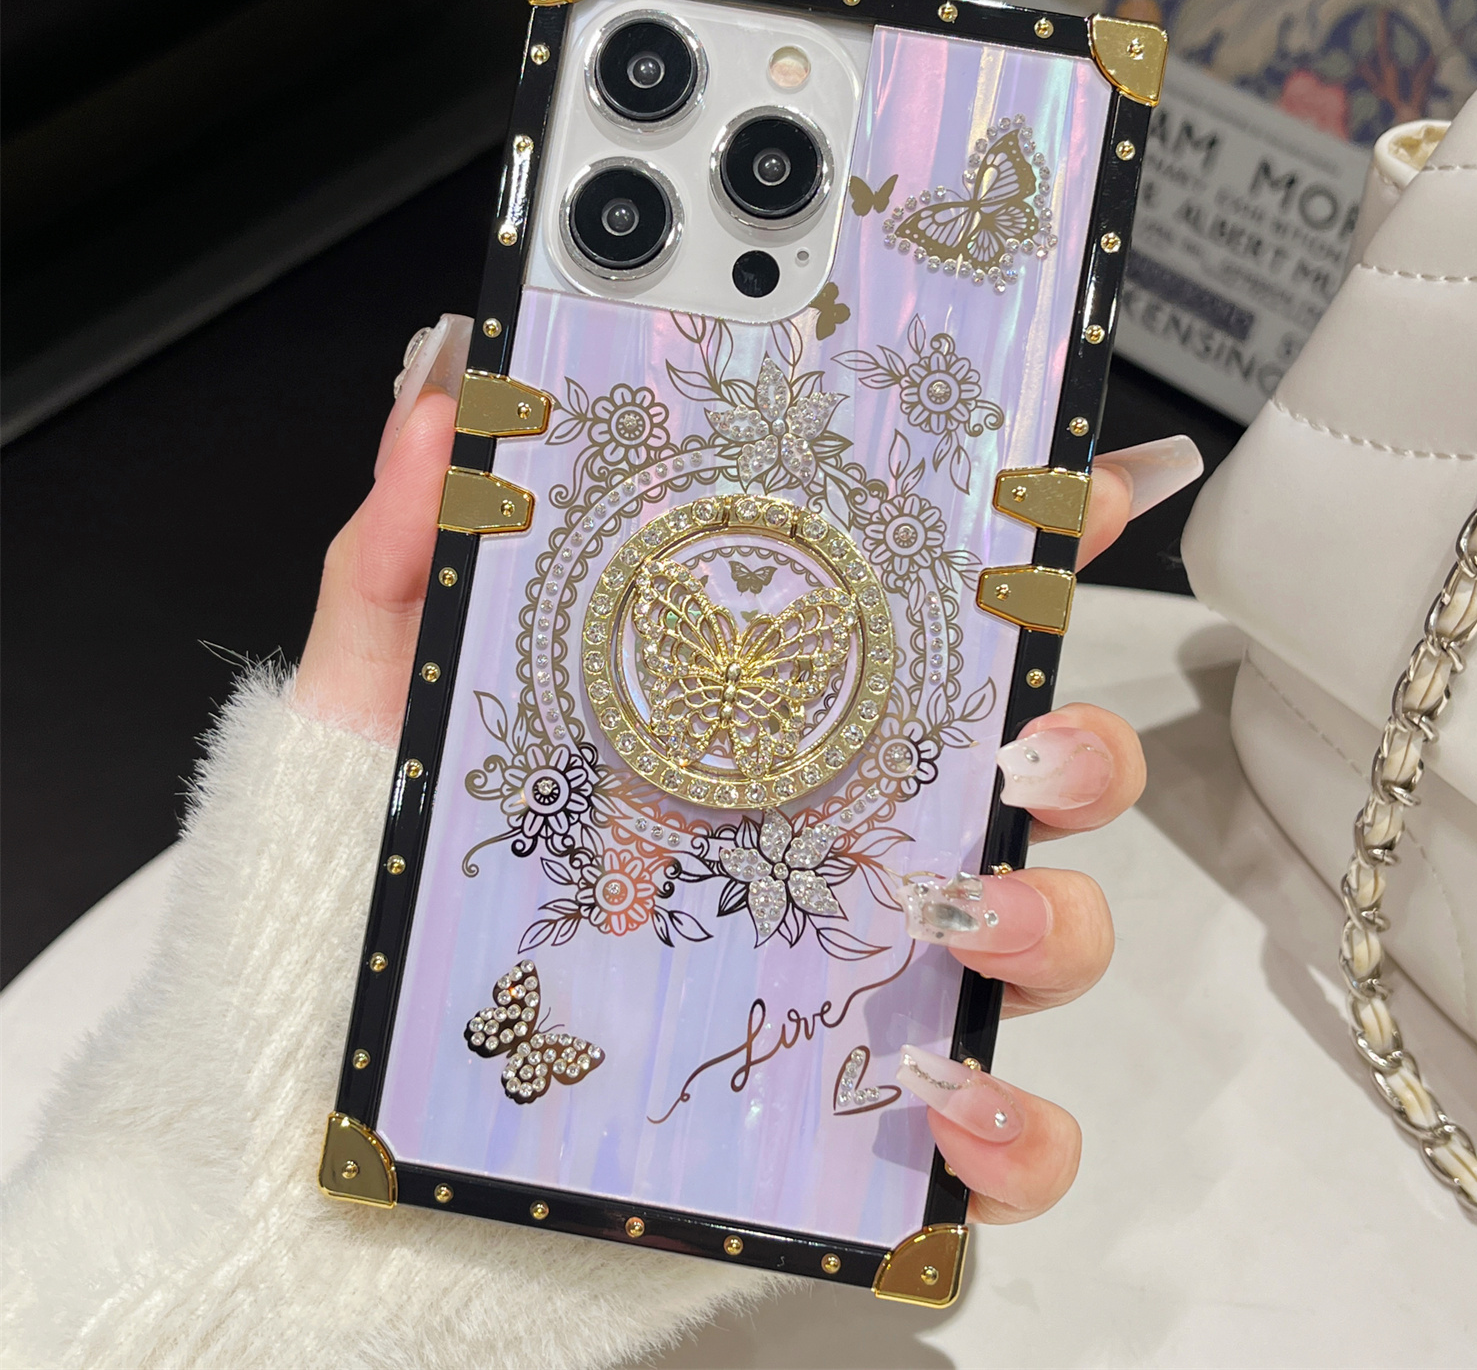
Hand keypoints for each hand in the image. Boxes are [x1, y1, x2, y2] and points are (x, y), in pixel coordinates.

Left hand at [293, 321, 1202, 1226]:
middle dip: (1077, 743)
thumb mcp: (374, 714)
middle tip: (1022, 740)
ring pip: (1044, 938)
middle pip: (1030, 777)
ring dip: (1048, 918)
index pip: (925, 629)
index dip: (1023, 555)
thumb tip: (439, 400)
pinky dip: (1018, 1124)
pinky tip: (946, 1094)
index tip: (1068, 494)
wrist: (339, 1134)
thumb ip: (402, 560)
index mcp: (762, 732)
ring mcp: (857, 986)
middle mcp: (836, 847)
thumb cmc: (379, 909)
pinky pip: (1001, 1137)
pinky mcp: (851, 1136)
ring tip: (956, 913)